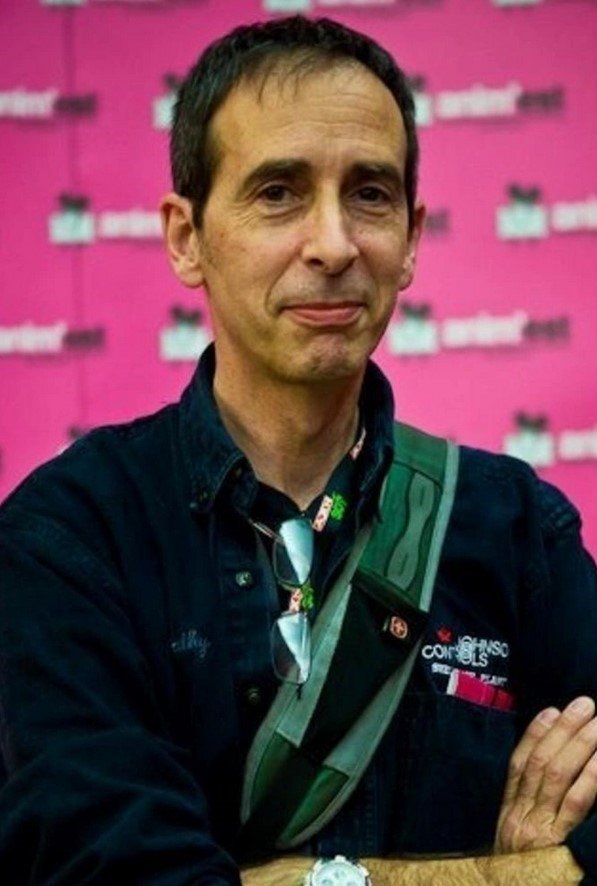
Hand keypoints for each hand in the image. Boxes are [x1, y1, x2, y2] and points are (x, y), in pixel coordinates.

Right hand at [495, 696, 596, 852]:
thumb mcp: (517, 849)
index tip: (552, 711)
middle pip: (540, 762)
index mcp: (509, 816)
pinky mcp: (558, 846)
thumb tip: (545, 782)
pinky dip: (588, 776)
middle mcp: (519, 818)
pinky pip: (575, 803)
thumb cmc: (521, 880)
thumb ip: (528, 817)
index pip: (519, 764)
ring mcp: (538, 831)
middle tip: (585, 704)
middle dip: (564, 730)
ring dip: (579, 743)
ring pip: (555, 774)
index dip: (535, 734)